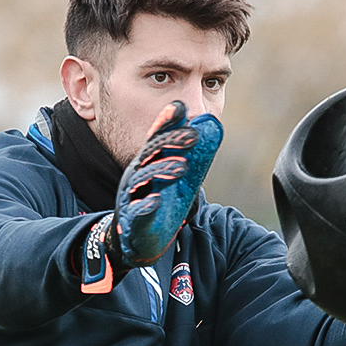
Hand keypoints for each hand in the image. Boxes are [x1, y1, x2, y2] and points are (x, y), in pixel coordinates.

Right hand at [80, 101, 222, 292]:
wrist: (136, 238)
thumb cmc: (160, 201)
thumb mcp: (179, 176)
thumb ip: (194, 152)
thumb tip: (214, 123)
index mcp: (149, 161)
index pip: (158, 138)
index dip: (167, 122)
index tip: (180, 107)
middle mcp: (137, 174)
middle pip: (151, 152)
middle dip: (171, 142)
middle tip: (193, 134)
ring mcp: (132, 195)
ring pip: (144, 178)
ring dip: (162, 170)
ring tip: (182, 166)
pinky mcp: (131, 219)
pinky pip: (136, 211)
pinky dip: (145, 206)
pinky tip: (156, 201)